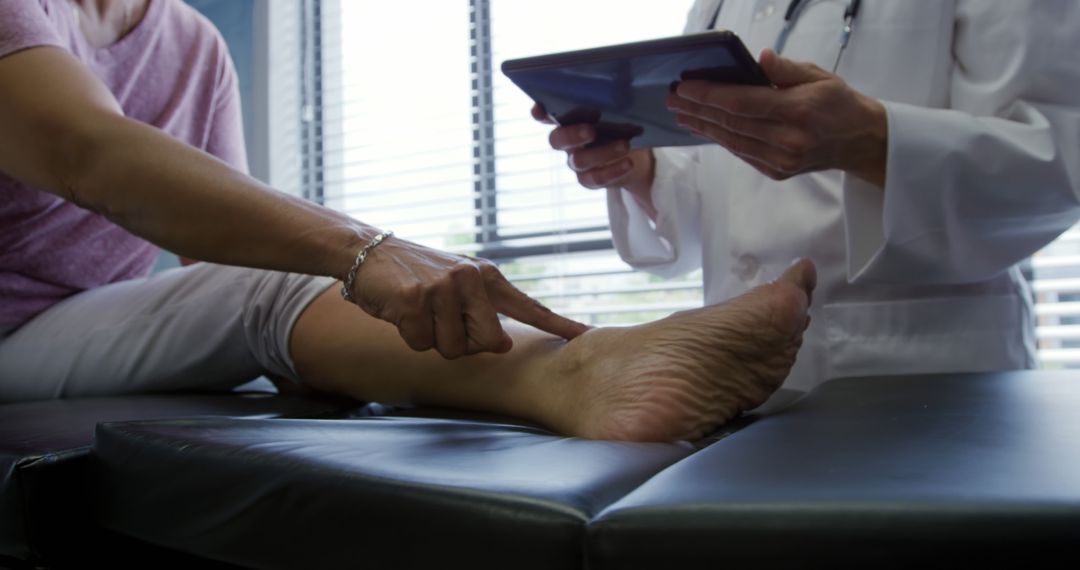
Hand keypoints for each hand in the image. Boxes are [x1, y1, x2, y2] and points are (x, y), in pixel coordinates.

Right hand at [347, 233, 589, 358]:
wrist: (369, 251)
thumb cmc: (416, 276)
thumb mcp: (457, 287)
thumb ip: (484, 314)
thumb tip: (504, 345)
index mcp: (487, 277)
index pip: (530, 306)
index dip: (559, 324)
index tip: (586, 336)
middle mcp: (471, 279)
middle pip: (488, 342)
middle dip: (464, 343)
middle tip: (441, 320)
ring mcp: (444, 288)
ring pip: (452, 349)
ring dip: (431, 339)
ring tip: (419, 311)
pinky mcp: (415, 299)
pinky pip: (420, 343)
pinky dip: (407, 335)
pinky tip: (400, 310)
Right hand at [531, 104, 657, 218]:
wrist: (637, 158)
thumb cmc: (623, 127)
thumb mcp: (621, 112)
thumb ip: (615, 100)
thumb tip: (628, 79)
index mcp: (570, 120)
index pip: (547, 115)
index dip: (540, 113)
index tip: (540, 109)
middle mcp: (567, 141)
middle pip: (557, 140)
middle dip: (571, 135)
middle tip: (591, 131)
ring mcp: (576, 162)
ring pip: (579, 161)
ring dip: (602, 153)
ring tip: (625, 145)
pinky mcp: (589, 179)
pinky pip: (595, 178)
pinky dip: (613, 170)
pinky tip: (628, 163)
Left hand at [665, 49, 887, 187]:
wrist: (859, 140)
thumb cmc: (838, 103)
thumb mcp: (819, 76)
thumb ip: (786, 69)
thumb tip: (759, 59)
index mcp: (798, 111)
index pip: (742, 103)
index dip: (709, 95)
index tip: (685, 87)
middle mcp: (788, 140)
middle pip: (731, 123)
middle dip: (698, 109)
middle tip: (673, 99)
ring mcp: (781, 160)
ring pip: (732, 141)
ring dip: (703, 127)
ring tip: (682, 113)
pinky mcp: (777, 171)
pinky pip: (741, 153)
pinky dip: (721, 139)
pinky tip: (705, 127)